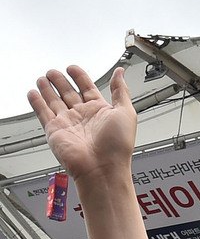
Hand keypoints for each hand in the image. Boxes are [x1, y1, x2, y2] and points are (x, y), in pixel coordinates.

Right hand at [27, 66, 136, 183]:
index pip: (87, 88)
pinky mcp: (55, 131)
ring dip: (47, 89)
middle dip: (60, 81)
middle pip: (68, 93)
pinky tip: (33, 93)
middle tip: (53, 72)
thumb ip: (120, 91)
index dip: (79, 77)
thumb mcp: (126, 112)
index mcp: (100, 111)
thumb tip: (120, 74)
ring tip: (43, 78)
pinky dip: (37, 103)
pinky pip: (43, 113)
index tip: (73, 68)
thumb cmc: (117, 147)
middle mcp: (83, 117)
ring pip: (54, 101)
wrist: (102, 169)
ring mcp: (68, 124)